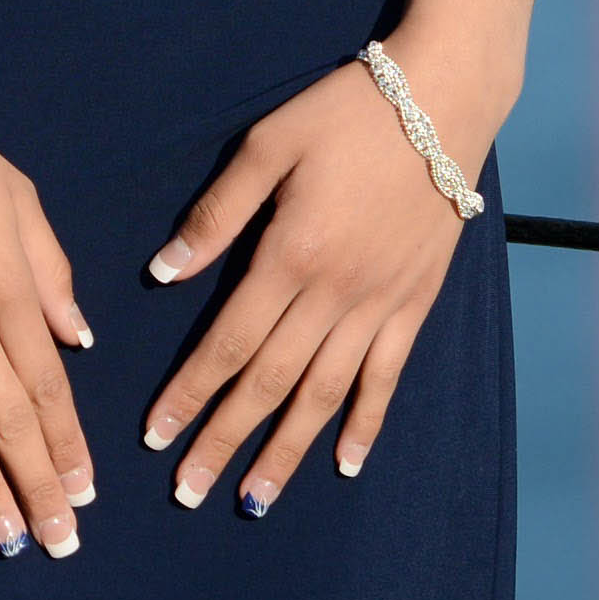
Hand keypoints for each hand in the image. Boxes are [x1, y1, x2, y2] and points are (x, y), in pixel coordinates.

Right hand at [0, 33, 99, 557]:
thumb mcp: (17, 196)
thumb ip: (51, 270)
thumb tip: (80, 339)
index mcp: (11, 283)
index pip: (50, 383)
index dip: (68, 445)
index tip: (84, 494)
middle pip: (11, 418)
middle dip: (38, 486)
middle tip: (60, 544)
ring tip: (8, 541)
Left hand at [143, 50, 496, 514]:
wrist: (443, 100)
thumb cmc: (345, 112)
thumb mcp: (268, 144)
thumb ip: (217, 214)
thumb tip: (163, 273)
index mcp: (290, 255)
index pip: (228, 343)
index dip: (189, 393)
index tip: (155, 436)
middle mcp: (335, 294)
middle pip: (270, 383)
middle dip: (225, 440)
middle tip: (188, 490)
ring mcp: (380, 304)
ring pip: (325, 394)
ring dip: (286, 450)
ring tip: (255, 500)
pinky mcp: (415, 304)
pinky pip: (386, 377)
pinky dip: (365, 424)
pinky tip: (345, 464)